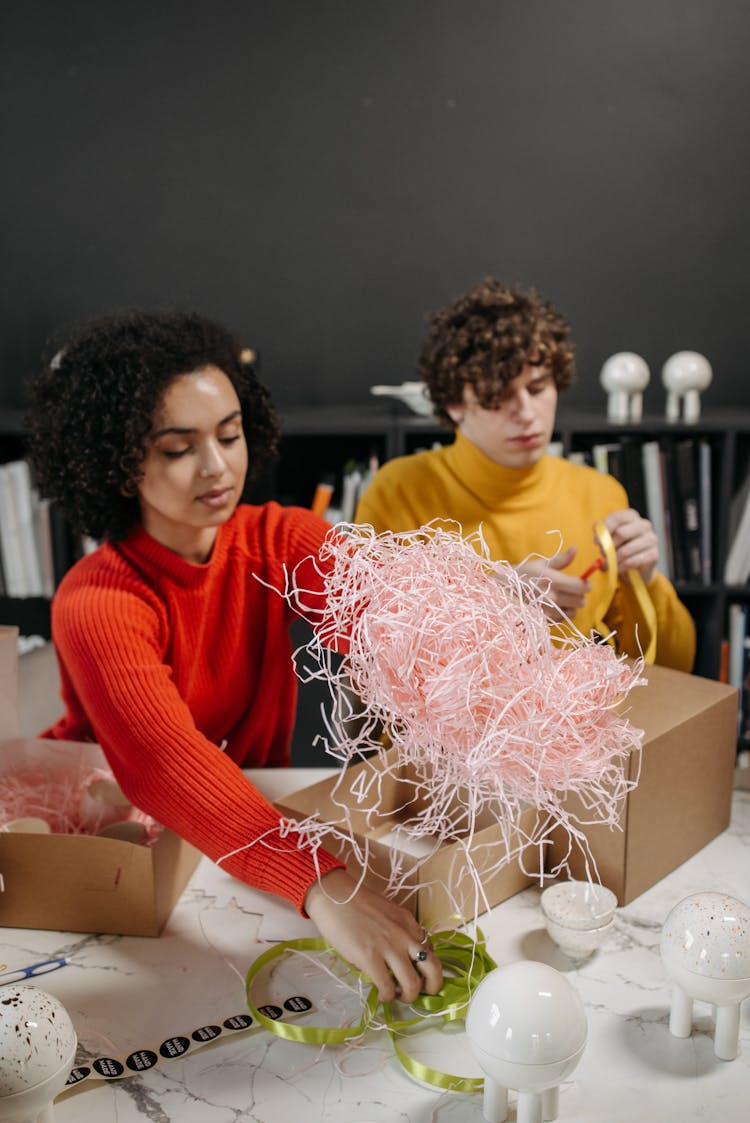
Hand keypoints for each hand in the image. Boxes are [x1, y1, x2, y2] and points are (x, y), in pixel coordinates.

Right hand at [303, 868, 441, 1002]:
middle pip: (433, 968)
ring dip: (408, 996)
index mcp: (408, 922)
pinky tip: (381, 994)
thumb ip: (396, 932)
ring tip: (398, 996)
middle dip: (432, 986)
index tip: (418, 973)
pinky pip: (387, 987)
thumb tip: (396, 957)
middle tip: (422, 992)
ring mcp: (389, 947)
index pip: (430, 949)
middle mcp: (405, 935)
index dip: (426, 965)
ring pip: (413, 983)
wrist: (334, 896)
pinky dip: (387, 996)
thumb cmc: (355, 903)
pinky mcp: (370, 958)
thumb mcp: (386, 913)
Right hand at [516, 545, 588, 619]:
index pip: (582, 587)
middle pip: (581, 601)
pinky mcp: (544, 620)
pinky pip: (562, 619)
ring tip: (561, 599)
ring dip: (571, 606)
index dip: (586, 584)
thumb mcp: (539, 565)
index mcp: (553, 580)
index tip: (582, 582)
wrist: (501, 593)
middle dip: (579, 595)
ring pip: (573, 612)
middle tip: (572, 590)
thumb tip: (575, 548)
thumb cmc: (521, 575)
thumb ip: (561, 560)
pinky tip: (553, 606)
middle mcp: (552, 597)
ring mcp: (548, 611)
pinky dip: (562, 614)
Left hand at [602, 508, 658, 583]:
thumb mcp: (609, 538)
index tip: (596, 542)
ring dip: (614, 559)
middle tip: (603, 555)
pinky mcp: (654, 554)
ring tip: (609, 564)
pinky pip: (632, 561)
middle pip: (621, 533)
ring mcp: (651, 539)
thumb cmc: (620, 547)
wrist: (636, 567)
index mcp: (632, 516)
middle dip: (608, 547)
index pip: (617, 518)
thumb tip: (596, 526)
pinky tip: (618, 568)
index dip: (604, 530)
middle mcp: (644, 525)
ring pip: (626, 550)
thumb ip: (602, 531)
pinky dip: (622, 567)